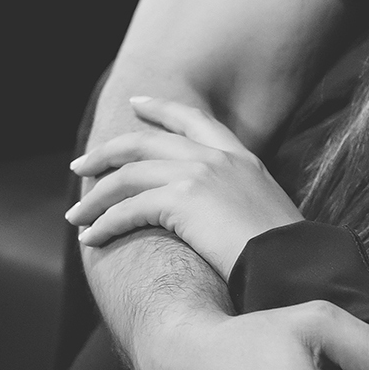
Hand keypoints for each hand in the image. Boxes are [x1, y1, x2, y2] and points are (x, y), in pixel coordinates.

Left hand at [68, 96, 299, 278]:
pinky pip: (128, 208)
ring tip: (75, 216)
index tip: (136, 103)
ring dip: (95, 196)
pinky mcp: (183, 200)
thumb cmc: (284, 255)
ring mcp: (200, 174)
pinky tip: (91, 239)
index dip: (161, 108)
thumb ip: (238, 200)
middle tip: (80, 164)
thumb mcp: (265, 212)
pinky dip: (104, 224)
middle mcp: (218, 158)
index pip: (194, 119)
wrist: (293, 266)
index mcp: (241, 157)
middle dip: (106, 152)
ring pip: (128, 175)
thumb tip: (215, 216)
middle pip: (145, 142)